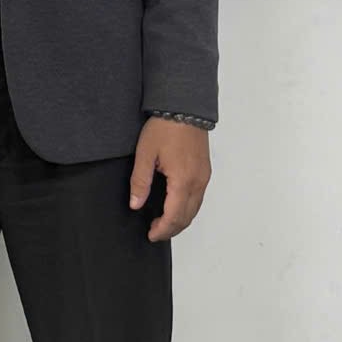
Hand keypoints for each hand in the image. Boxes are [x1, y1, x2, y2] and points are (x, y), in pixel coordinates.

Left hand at [130, 119, 210, 242]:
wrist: (184, 107)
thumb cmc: (164, 128)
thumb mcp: (145, 153)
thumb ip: (140, 181)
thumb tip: (136, 205)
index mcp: (183, 181)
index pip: (174, 216)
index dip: (162, 229)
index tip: (150, 235)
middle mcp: (198, 182)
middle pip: (187, 216)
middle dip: (172, 229)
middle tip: (155, 232)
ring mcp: (204, 177)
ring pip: (195, 209)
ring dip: (181, 220)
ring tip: (164, 223)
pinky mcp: (205, 171)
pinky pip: (199, 198)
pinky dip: (188, 208)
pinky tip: (176, 207)